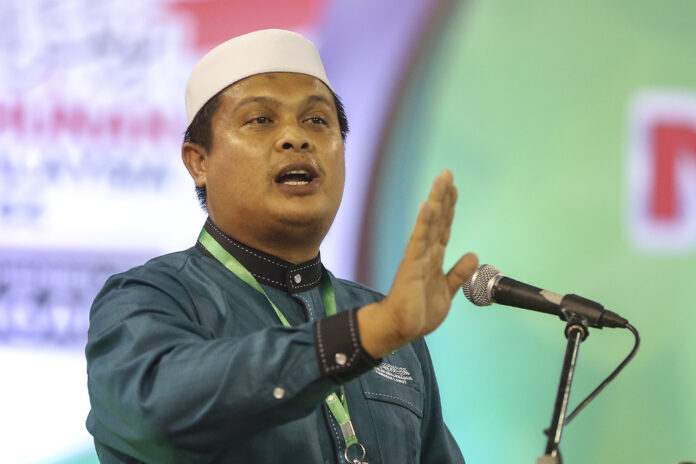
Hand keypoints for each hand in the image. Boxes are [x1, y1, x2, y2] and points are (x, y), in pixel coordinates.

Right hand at [358, 170, 477, 357]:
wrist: (401, 328)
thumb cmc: (419, 311)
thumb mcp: (448, 290)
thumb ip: (459, 273)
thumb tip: (473, 254)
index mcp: (433, 258)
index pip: (444, 227)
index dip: (450, 208)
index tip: (453, 188)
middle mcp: (425, 253)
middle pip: (438, 219)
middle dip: (443, 196)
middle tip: (446, 173)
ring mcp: (418, 257)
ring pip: (429, 224)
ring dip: (435, 201)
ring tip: (439, 180)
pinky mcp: (411, 265)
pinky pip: (419, 240)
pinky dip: (423, 222)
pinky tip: (428, 206)